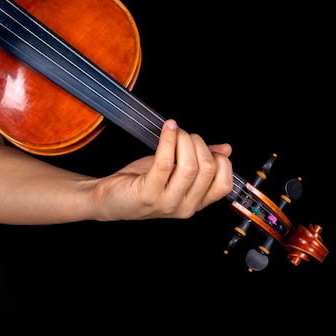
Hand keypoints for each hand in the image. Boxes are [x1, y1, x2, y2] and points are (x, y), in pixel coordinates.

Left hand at [94, 119, 232, 219]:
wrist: (109, 198)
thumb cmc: (142, 184)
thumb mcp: (175, 173)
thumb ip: (200, 162)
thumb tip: (225, 149)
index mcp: (195, 203)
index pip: (224, 184)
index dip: (219, 160)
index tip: (204, 147)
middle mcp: (184, 207)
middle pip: (207, 169)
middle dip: (198, 144)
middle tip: (184, 135)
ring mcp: (166, 203)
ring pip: (189, 167)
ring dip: (183, 140)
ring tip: (173, 131)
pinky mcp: (148, 194)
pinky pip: (164, 163)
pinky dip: (168, 140)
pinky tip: (167, 128)